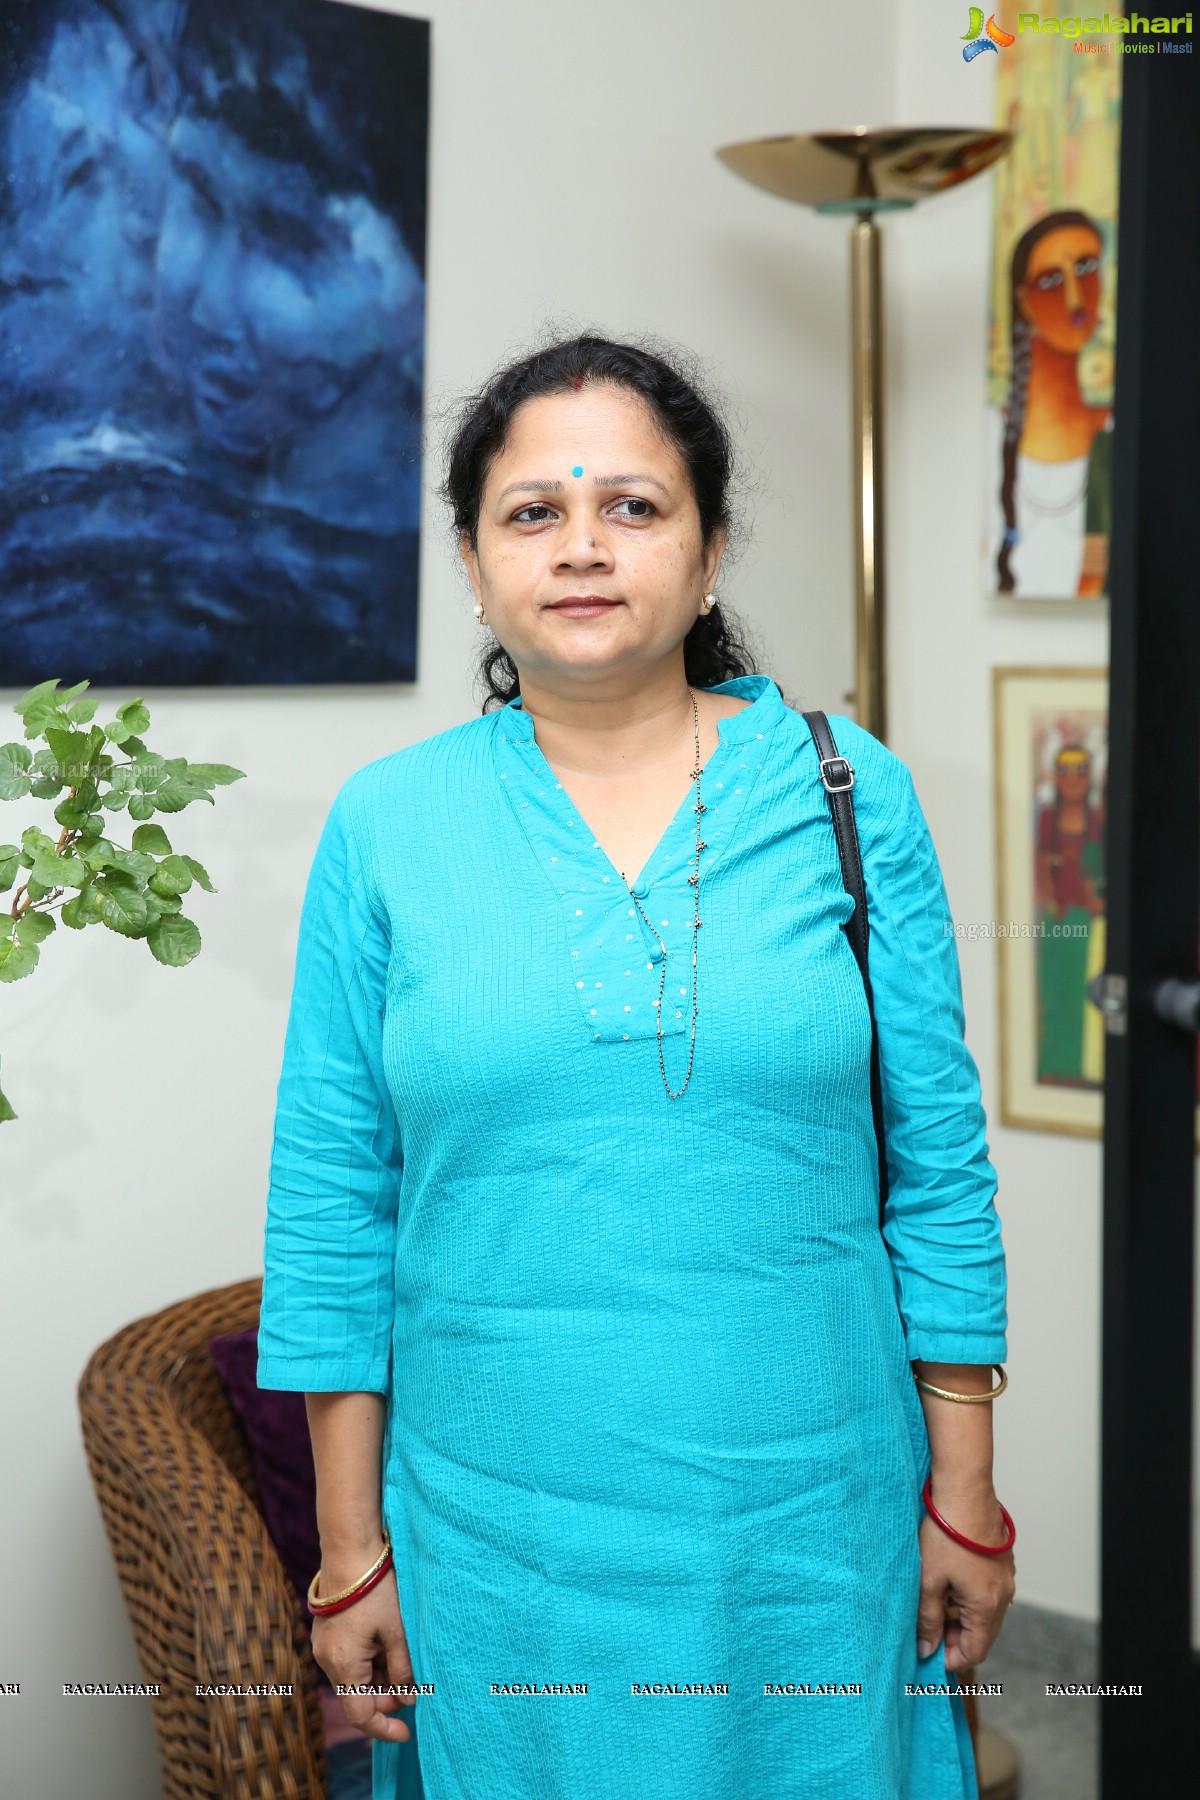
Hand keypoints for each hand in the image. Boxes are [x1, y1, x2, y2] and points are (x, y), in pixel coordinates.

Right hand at [310, 1567, 415, 1743]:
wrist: (349, 1550)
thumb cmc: (375, 1590)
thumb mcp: (396, 1632)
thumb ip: (402, 1670)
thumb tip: (408, 1699)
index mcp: (344, 1665)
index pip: (361, 1715)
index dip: (384, 1728)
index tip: (407, 1733)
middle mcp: (326, 1661)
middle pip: (357, 1697)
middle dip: (385, 1698)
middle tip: (413, 1688)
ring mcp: (323, 1647)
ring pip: (353, 1678)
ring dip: (378, 1678)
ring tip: (402, 1657)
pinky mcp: (325, 1634)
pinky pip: (347, 1661)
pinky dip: (367, 1663)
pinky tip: (386, 1646)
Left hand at [916, 1483, 1015, 1673]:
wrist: (965, 1490)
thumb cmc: (945, 1534)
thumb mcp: (929, 1580)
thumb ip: (928, 1619)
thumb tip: (927, 1649)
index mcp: (987, 1606)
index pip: (975, 1652)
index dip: (951, 1659)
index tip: (930, 1654)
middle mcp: (1004, 1596)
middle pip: (983, 1634)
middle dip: (956, 1637)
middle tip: (928, 1629)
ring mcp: (1006, 1577)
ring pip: (986, 1612)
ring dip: (963, 1616)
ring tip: (935, 1602)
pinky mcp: (1003, 1561)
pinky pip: (989, 1592)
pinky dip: (971, 1597)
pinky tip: (949, 1581)